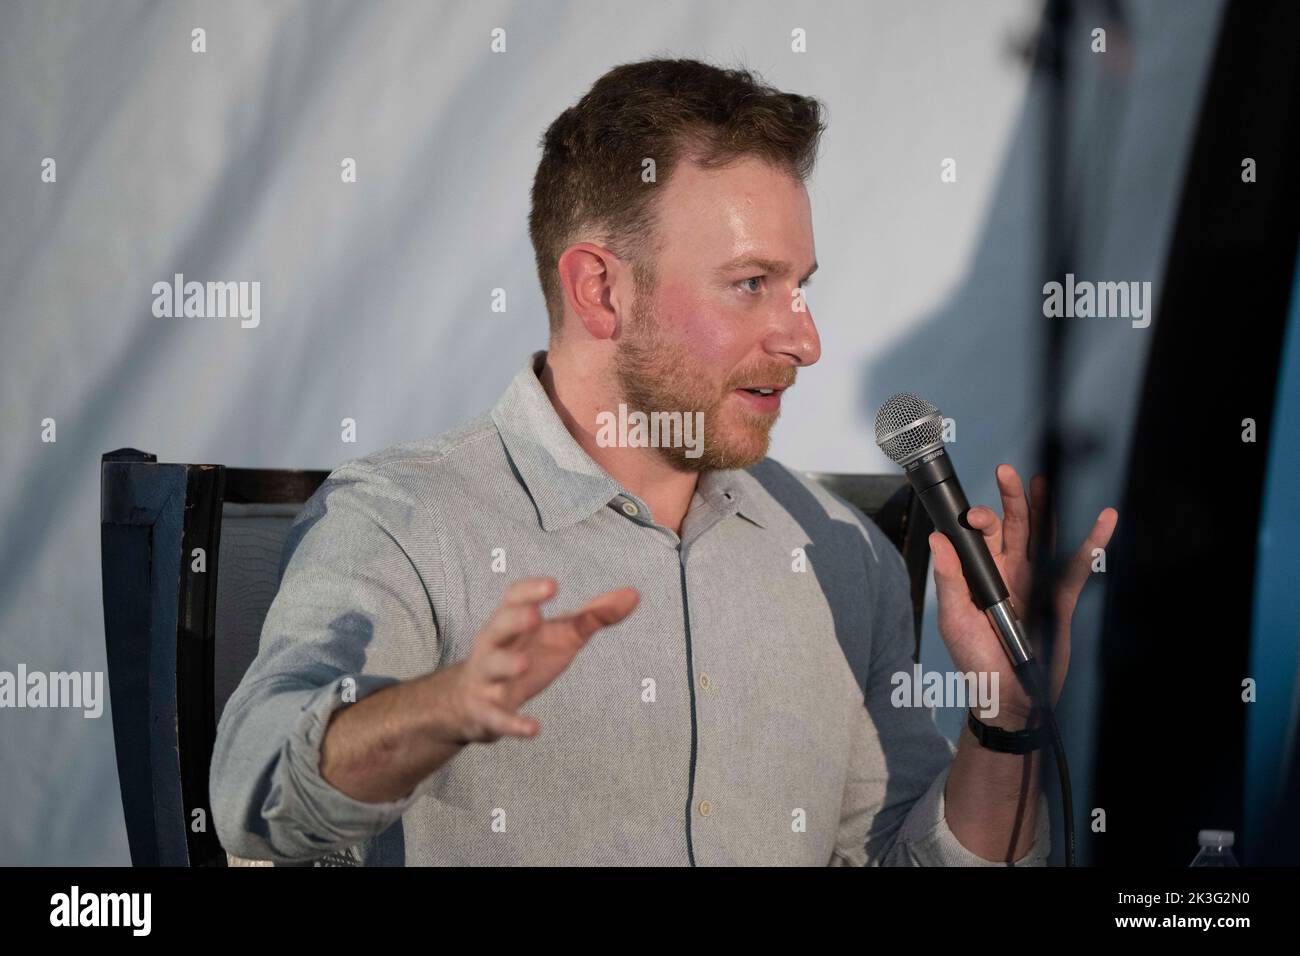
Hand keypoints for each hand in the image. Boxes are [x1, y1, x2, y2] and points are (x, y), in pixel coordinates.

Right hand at [445, 577, 639, 742]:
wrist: (473, 703)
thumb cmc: (524, 657)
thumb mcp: (559, 635)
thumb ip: (594, 616)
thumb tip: (634, 594)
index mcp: (510, 622)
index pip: (513, 598)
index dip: (530, 591)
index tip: (552, 586)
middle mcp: (493, 646)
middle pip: (497, 628)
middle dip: (513, 621)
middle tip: (534, 616)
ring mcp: (487, 679)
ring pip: (491, 668)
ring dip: (506, 665)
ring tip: (524, 664)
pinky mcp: (486, 712)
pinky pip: (497, 718)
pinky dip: (513, 723)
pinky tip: (534, 728)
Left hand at [929, 464, 1117, 724]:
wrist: (1008, 696)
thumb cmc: (975, 659)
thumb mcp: (954, 619)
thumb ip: (949, 579)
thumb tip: (938, 540)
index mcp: (980, 574)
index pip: (980, 536)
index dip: (979, 521)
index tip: (974, 516)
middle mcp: (1009, 571)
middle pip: (1012, 526)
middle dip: (1011, 499)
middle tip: (1007, 472)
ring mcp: (1036, 581)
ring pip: (1042, 536)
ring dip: (1044, 508)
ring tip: (1042, 479)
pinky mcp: (1060, 598)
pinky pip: (1078, 566)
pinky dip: (1094, 541)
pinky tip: (1104, 519)